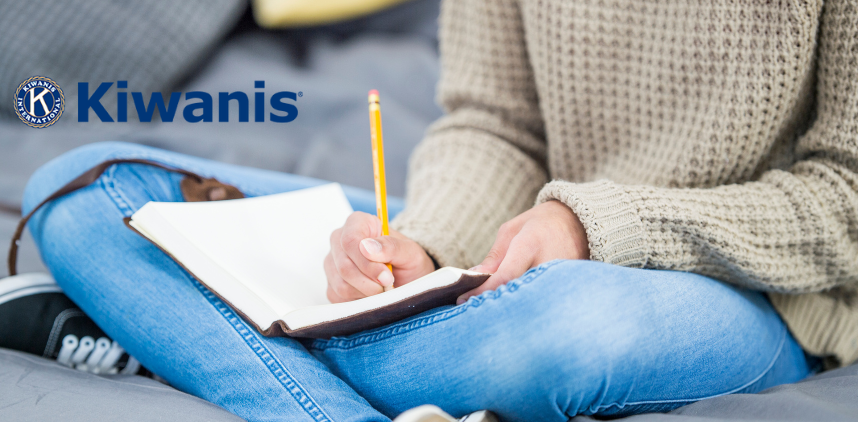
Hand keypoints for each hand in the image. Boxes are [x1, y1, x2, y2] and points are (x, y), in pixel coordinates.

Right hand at [325, 211, 435, 302]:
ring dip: (367, 293)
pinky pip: (340, 298)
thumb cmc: (407, 260)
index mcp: (357, 223)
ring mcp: (332, 264)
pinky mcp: (331, 285)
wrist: (407, 278)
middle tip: (389, 286)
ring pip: (341, 285)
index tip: (386, 276)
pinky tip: (373, 294)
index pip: (350, 241)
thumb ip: (391, 247)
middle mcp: (339, 241)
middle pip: (344, 266)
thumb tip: (367, 247)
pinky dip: (360, 301)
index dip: (366, 263)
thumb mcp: (409, 252)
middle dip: (370, 282)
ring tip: (384, 289)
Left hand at [457, 200, 588, 303]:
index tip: (463, 300)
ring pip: (532, 302)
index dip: (483, 291)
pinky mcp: (570, 288)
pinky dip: (528, 307)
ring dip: (512, 309)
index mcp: (531, 244)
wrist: (578, 222)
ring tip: (495, 315)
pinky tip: (515, 311)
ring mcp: (563, 278)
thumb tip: (474, 279)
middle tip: (476, 312)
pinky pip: (544, 302)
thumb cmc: (539, 225)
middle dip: (497, 305)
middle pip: (519, 294)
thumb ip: (494, 256)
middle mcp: (549, 263)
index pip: (505, 276)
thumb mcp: (511, 231)